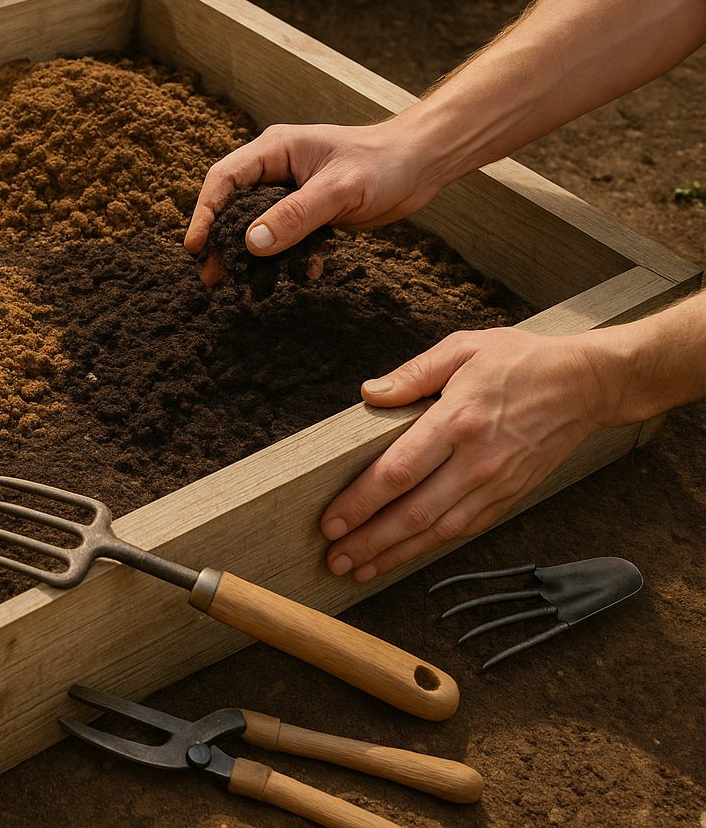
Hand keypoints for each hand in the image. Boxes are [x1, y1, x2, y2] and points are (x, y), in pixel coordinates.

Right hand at [185, 120, 443, 285]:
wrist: (422, 164)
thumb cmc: (383, 165)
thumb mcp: (338, 191)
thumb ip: (295, 215)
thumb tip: (251, 243)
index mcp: (275, 150)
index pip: (224, 180)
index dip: (205, 213)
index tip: (196, 246)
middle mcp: (276, 169)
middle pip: (233, 206)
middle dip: (223, 242)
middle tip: (212, 277)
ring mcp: (291, 190)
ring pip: (258, 226)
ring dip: (255, 257)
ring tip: (248, 288)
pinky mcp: (309, 211)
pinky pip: (287, 237)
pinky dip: (291, 258)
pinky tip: (307, 272)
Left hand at [319, 327, 618, 582]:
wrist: (588, 385)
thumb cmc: (522, 362)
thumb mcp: (464, 349)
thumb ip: (413, 373)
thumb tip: (370, 393)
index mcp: (458, 421)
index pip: (399, 472)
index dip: (361, 502)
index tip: (330, 522)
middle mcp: (476, 461)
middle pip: (414, 512)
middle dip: (369, 541)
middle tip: (334, 560)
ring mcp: (496, 484)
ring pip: (438, 531)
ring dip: (395, 554)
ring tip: (359, 569)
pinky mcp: (510, 497)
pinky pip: (464, 529)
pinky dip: (430, 548)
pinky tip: (403, 557)